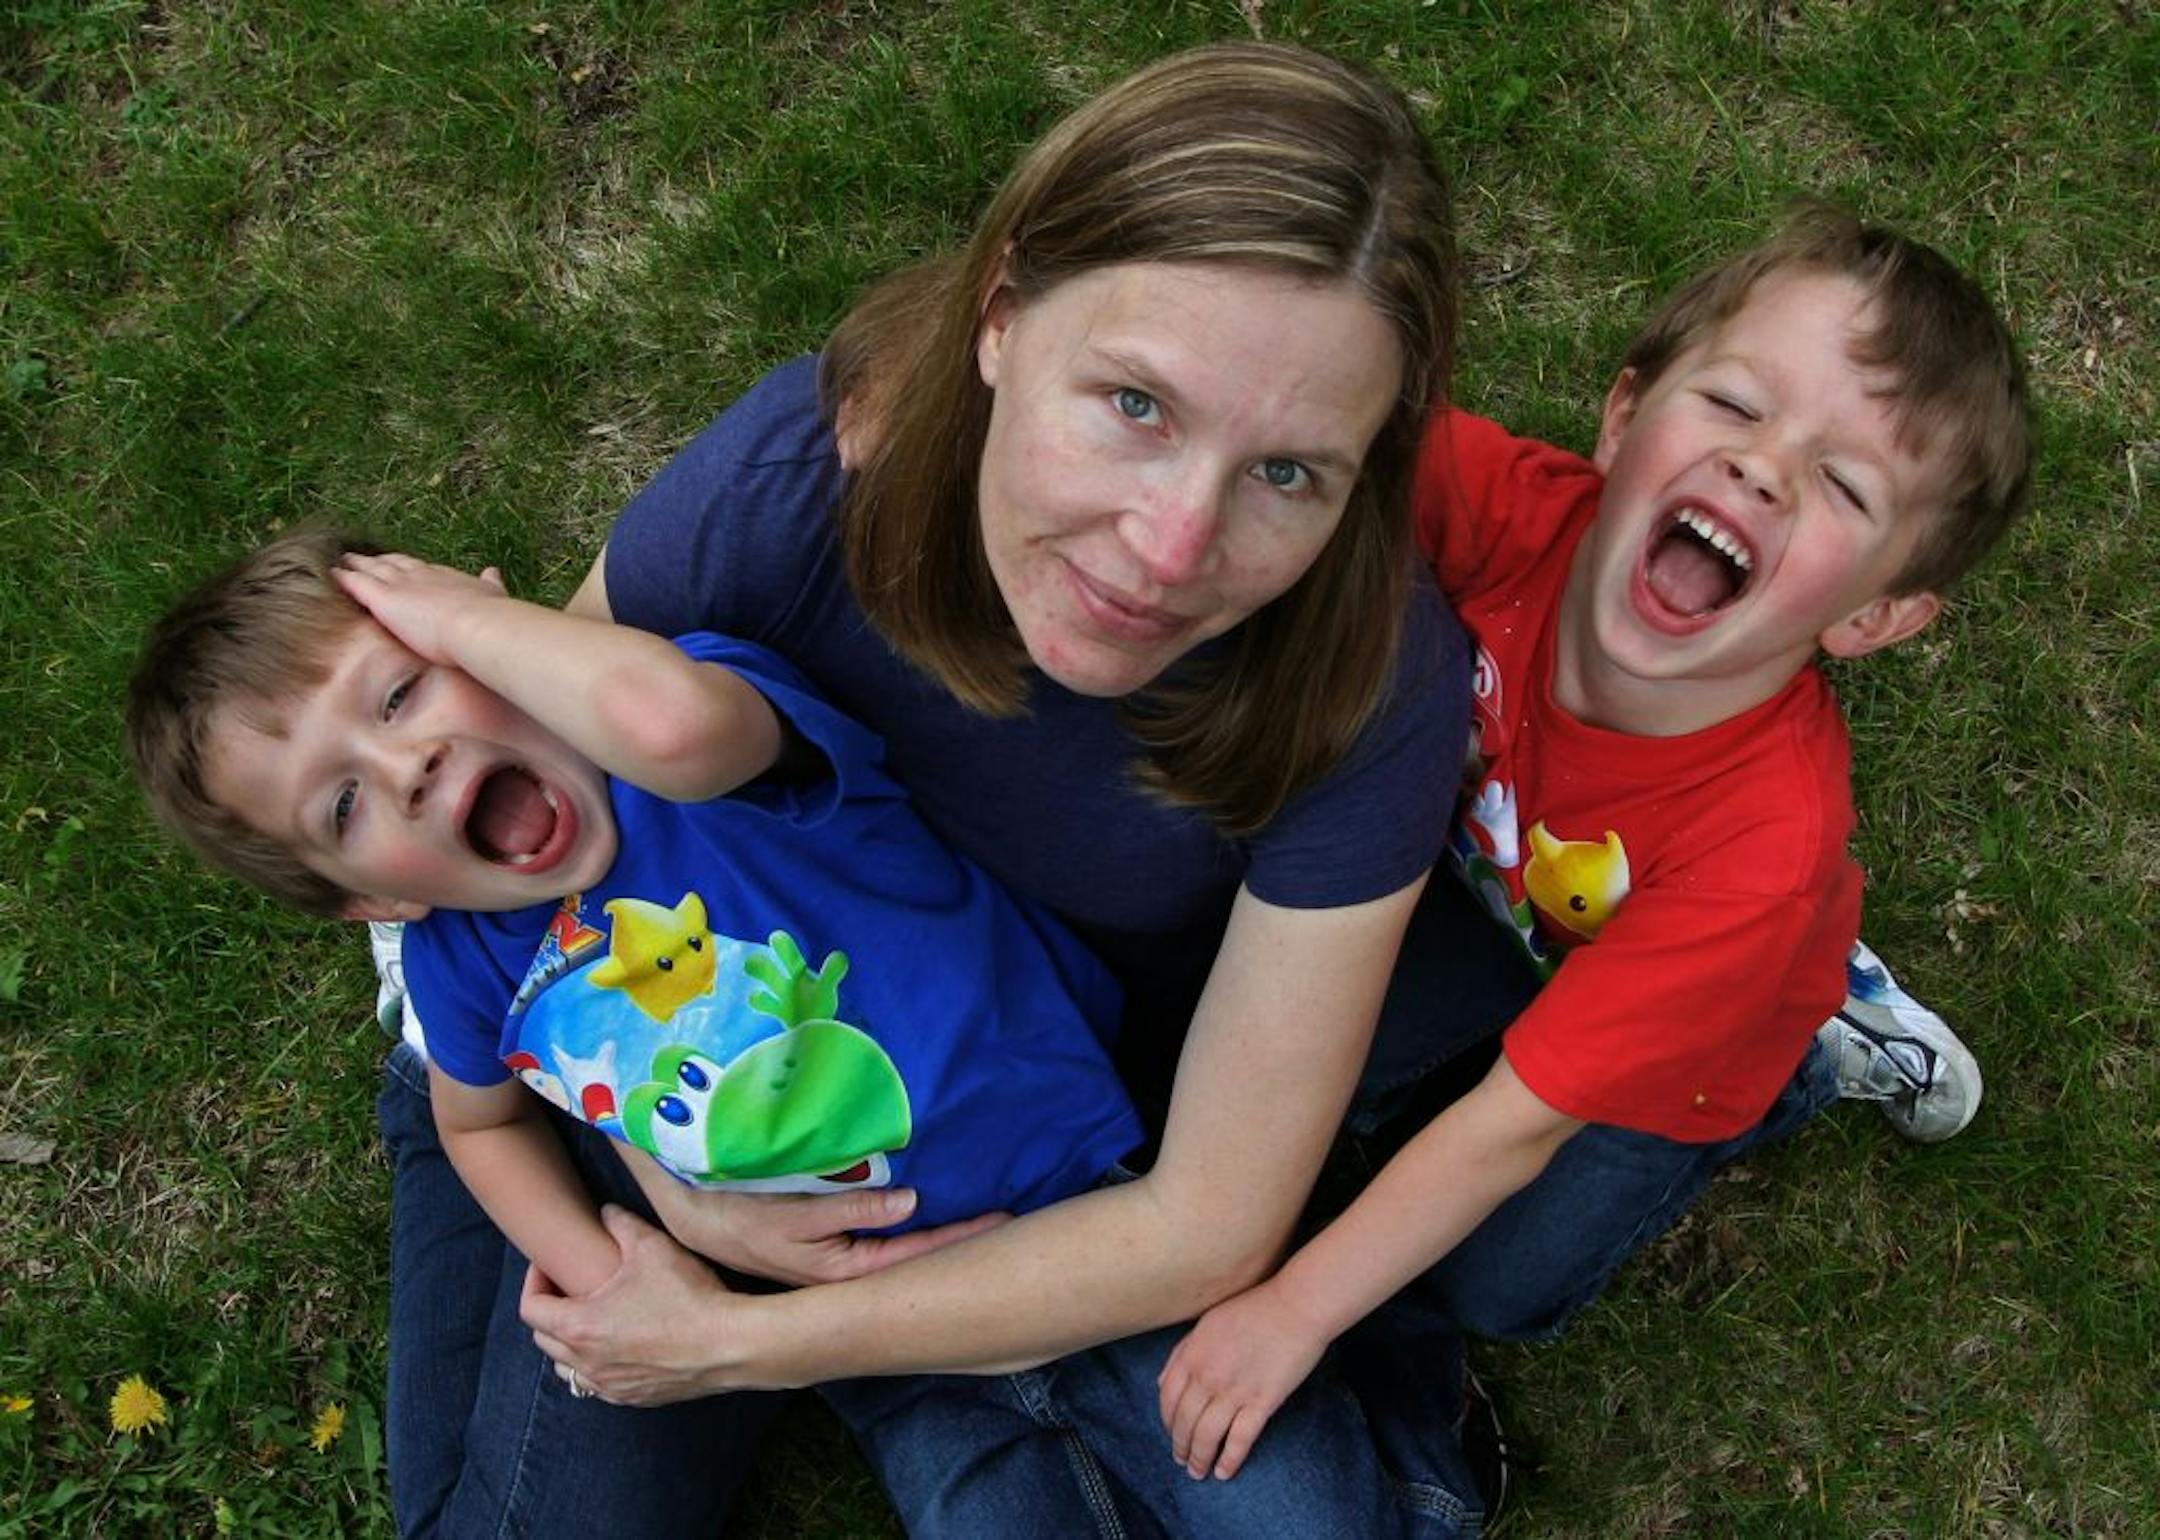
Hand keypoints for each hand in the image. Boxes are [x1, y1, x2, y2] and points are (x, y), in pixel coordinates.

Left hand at [333, 551, 507, 663]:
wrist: (477, 625)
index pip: (421, 568)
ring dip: (358, 563)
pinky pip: (356, 584)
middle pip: (394, 563)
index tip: (400, 563)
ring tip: (345, 560)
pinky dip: (344, 578)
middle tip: (365, 557)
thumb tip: (493, 571)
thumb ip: (490, 584)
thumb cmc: (489, 618)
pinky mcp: (383, 598)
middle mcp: (420, 575)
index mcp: (445, 577)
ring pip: (372, 569)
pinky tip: (332, 574)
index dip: (408, 565)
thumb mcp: (493, 595)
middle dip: (380, 560)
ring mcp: (400, 584)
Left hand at [521, 1205, 746, 1405]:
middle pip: (543, 1340)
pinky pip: (598, 1386)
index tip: (548, 1267)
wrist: (727, 1344)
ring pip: (567, 1370)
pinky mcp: (633, 1399)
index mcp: (579, 1326)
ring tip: (592, 1321)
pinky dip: (597, 1367)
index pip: (530, 1309)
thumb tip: (606, 1213)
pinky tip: (620, 1348)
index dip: (533, 1282)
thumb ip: (621, 1224)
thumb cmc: (686, 1297)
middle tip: (570, 1288)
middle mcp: (586, 1363)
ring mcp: (608, 1386)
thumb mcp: (651, 1246)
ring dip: (569, 1346)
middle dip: (550, 1311)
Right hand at [632, 1157, 1008, 1285]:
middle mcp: (849, 1270)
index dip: (959, 1236)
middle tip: (1007, 1216)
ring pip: (902, 1247)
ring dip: (937, 1229)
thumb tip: (911, 1201)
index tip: (1002, 1217)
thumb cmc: (740, 1215)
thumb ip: (854, 1210)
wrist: (693, 1214)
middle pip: (917, 1256)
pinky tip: (930, 1207)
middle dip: (958, 1238)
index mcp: (845, 1271)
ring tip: (982, 1212)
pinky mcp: (831, 1242)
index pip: (916, 1256)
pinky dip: (910, 1222)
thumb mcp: (795, 1214)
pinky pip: (883, 1235)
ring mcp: (841, 1257)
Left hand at [1157, 1282, 1331, 1480]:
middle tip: (1182, 1461)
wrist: (1296, 1307)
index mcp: (1192, 1354)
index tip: (1172, 1434)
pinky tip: (1224, 1472)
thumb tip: (1162, 1382)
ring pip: (1207, 1435)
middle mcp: (1207, 1376)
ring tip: (1198, 1472)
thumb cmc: (1254, 1310)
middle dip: (1181, 1447)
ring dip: (1199, 1458)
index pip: (1168, 1399)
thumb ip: (1183, 1352)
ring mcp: (1234, 1390)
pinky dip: (1229, 1459)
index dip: (1168, 1422)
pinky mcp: (1262, 1402)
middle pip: (1184, 1422)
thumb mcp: (1208, 1323)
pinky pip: (1239, 1439)